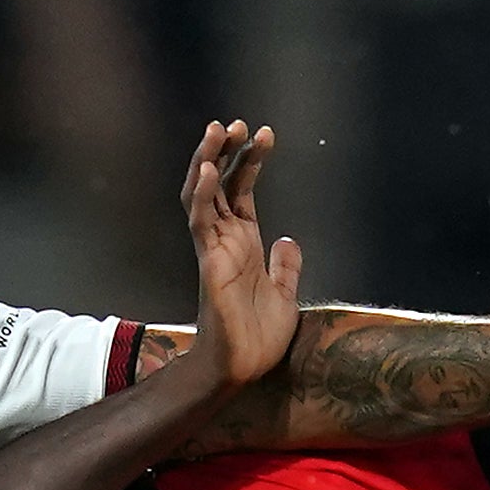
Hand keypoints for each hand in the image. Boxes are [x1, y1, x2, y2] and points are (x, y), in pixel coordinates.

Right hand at [179, 120, 302, 387]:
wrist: (243, 367)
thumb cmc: (257, 336)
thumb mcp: (284, 293)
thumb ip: (285, 266)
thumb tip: (288, 240)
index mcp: (243, 243)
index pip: (241, 191)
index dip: (249, 162)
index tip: (263, 134)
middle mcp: (226, 240)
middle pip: (220, 183)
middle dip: (227, 151)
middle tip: (237, 122)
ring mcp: (214, 249)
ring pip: (203, 195)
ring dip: (209, 161)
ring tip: (219, 130)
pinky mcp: (210, 263)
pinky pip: (201, 222)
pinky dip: (204, 194)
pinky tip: (210, 169)